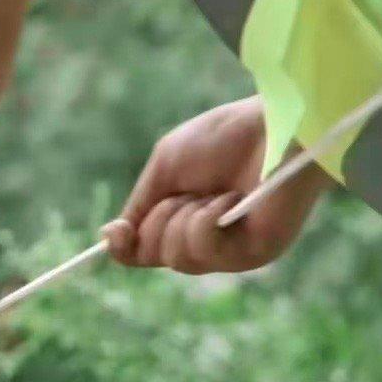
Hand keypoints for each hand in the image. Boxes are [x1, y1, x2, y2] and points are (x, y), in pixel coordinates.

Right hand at [100, 97, 329, 274]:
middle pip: (156, 255)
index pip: (146, 251)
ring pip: (178, 257)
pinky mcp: (255, 254)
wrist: (273, 124)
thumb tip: (108, 238)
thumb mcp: (166, 167)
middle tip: (186, 192)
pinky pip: (206, 250)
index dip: (125, 248)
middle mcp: (208, 241)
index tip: (115, 231)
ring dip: (185, 218)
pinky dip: (208, 220)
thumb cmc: (225, 138)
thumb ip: (140, 205)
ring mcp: (232, 251)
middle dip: (160, 219)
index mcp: (186, 219)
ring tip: (215, 192)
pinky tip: (232, 200)